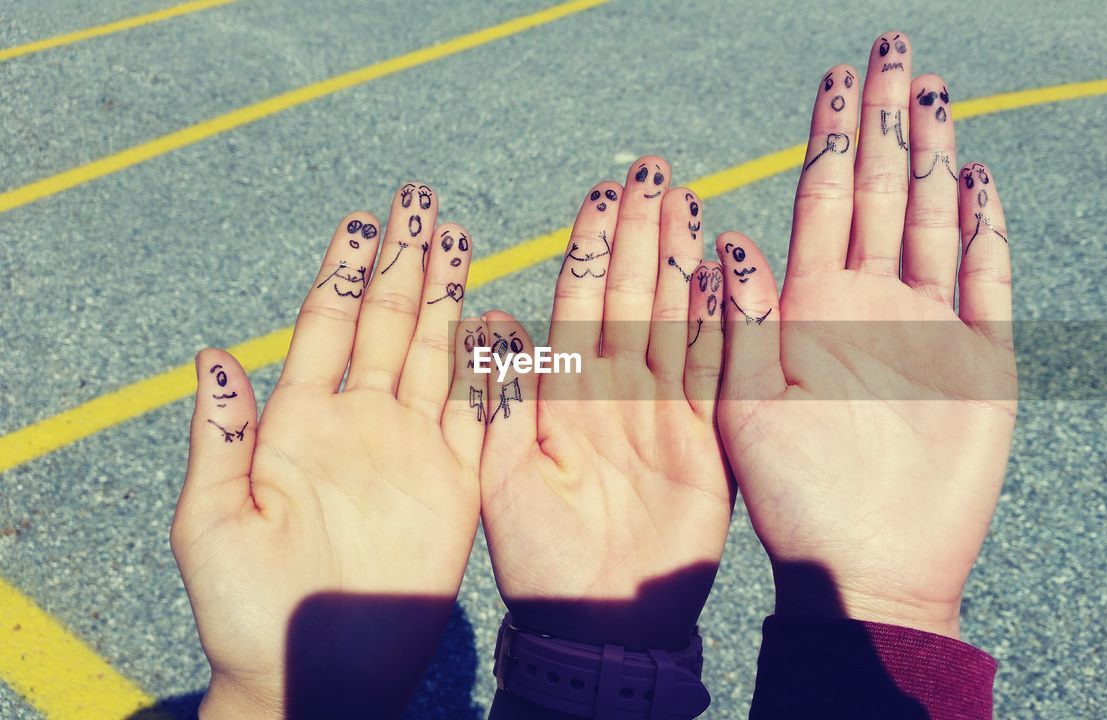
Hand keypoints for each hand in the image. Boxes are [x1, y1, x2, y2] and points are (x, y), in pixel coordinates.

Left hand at [172, 184, 485, 718]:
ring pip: (436, 354)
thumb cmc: (246, 608)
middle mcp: (361, 425)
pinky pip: (479, 416)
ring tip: (457, 237)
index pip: (326, 327)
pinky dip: (489, 369)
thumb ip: (222, 436)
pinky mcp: (456, 485)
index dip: (344, 272)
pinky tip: (494, 322)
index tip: (361, 220)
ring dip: (447, 296)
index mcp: (300, 424)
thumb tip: (210, 355)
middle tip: (420, 200)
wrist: (317, 674)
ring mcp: (414, 451)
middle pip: (388, 324)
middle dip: (404, 262)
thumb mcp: (213, 520)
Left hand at [478, 158, 731, 649]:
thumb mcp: (500, 478)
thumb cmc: (536, 561)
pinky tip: (732, 279)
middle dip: (643, 233)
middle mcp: (614, 392)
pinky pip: (716, 375)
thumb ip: (501, 402)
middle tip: (656, 170)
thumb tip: (492, 324)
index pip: (578, 302)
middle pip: (633, 295)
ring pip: (677, 321)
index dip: (591, 247)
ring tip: (693, 204)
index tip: (603, 193)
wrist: (596, 626)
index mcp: (561, 395)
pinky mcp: (703, 442)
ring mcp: (661, 414)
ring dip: (684, 263)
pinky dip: (727, 328)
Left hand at [715, 34, 1016, 638]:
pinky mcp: (979, 362)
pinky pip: (986, 283)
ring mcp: (927, 328)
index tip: (837, 74)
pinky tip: (981, 183)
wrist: (865, 568)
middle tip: (895, 48)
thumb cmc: (790, 499)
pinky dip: (987, 234)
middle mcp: (866, 305)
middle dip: (886, 121)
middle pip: (881, 192)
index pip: (820, 198)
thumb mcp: (741, 407)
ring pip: (933, 222)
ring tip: (936, 95)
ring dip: (936, 159)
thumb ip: (739, 323)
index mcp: (806, 307)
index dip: (830, 134)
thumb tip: (731, 239)